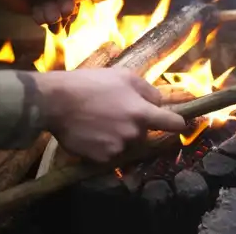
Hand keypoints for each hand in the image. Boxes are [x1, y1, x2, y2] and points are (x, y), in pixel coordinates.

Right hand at [35, 68, 187, 161]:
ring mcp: (117, 148)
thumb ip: (147, 90)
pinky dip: (102, 147)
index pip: (172, 123)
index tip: (179, 124)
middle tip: (115, 113)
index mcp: (142, 112)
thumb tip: (159, 102)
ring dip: (118, 137)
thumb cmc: (90, 83)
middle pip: (144, 135)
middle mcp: (133, 133)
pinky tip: (90, 133)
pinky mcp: (101, 159)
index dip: (177, 123)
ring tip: (99, 122)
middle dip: (135, 126)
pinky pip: (109, 155)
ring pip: (126, 145)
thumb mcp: (123, 76)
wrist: (56, 101)